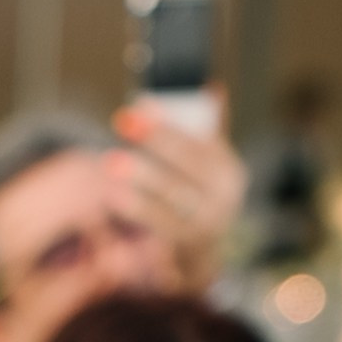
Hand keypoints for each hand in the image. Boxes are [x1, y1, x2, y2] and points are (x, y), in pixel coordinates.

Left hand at [109, 101, 245, 290]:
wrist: (200, 255)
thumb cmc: (197, 200)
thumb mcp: (209, 167)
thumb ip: (209, 131)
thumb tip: (211, 86)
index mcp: (230, 170)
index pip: (199, 139)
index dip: (169, 121)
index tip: (141, 103)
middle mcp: (225, 195)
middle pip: (185, 161)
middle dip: (154, 138)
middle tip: (122, 119)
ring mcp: (208, 222)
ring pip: (170, 193)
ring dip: (140, 175)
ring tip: (111, 160)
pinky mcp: (186, 244)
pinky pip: (158, 222)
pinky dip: (135, 208)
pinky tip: (113, 195)